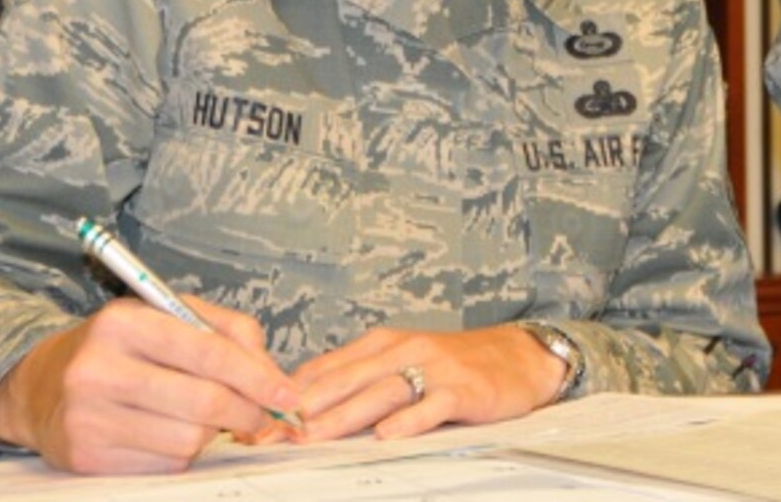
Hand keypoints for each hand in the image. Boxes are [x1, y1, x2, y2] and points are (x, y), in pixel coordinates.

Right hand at [0, 296, 301, 474]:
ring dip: (211, 432)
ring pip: (187, 440)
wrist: (42, 386)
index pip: (207, 352)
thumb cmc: (123, 347)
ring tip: (200, 415)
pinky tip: (166, 432)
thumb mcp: (170, 316)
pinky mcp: (84, 458)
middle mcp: (97, 369)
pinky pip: (163, 465)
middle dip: (246, 411)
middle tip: (262, 413)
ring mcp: (86, 418)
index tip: (286, 393)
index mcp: (121, 322)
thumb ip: (229, 332)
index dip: (257, 376)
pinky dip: (180, 453)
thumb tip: (272, 376)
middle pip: (203, 402)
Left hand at [292, 325, 564, 441]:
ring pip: (383, 390)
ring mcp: (435, 368)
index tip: (260, 420)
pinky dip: (410, 419)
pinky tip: (389, 434)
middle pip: (348, 378)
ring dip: (346, 414)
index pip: (327, 368)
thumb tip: (303, 411)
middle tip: (275, 432)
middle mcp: (404, 350)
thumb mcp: (402, 363)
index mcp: (382, 344)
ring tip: (317, 435)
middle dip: (308, 407)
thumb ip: (359, 382)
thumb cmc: (455, 365)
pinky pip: (434, 404)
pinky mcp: (464, 389)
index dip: (292, 395)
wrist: (520, 356)